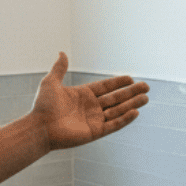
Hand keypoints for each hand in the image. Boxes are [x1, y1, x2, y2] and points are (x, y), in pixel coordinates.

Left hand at [30, 53, 148, 151]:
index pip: (105, 87)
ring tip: (146, 98)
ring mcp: (94, 120)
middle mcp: (90, 108)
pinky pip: (113, 125)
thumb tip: (62, 53)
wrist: (39, 127)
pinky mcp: (95, 132)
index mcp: (82, 95)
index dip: (117, 83)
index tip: (130, 78)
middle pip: (115, 98)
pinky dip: (124, 119)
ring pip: (118, 111)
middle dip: (131, 93)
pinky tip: (135, 112)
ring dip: (132, 104)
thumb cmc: (42, 106)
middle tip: (146, 87)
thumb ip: (59, 69)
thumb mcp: (50, 82)